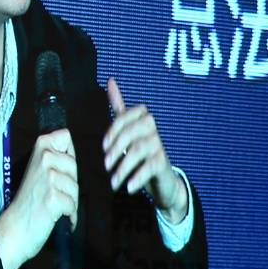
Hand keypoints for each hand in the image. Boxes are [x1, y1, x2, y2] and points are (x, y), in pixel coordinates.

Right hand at [0, 127, 76, 268]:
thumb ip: (53, 156)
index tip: (55, 169)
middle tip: (50, 191)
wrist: (14, 228)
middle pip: (75, 164)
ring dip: (68, 200)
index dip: (66, 155)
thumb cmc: (28, 202)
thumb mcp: (37, 169)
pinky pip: (73, 204)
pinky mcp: (54, 197)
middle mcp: (44, 158)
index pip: (65, 136)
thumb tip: (70, 144)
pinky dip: (68, 214)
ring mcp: (49, 177)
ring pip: (76, 186)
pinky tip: (54, 214)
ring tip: (51, 204)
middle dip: (69, 182)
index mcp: (40, 147)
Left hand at [104, 79, 187, 221]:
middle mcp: (151, 130)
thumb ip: (119, 107)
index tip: (104, 146)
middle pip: (132, 131)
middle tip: (105, 165)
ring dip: (123, 167)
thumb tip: (111, 81)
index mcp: (141, 120)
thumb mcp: (127, 129)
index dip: (114, 129)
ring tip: (113, 182)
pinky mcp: (164, 163)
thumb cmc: (139, 152)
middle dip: (116, 147)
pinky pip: (150, 166)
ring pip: (139, 150)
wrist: (160, 181)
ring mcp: (159, 146)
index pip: (126, 116)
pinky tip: (128, 187)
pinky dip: (137, 177)